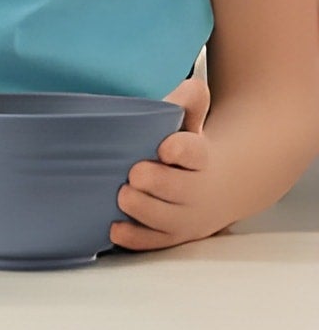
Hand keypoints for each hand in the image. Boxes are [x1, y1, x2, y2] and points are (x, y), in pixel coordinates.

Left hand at [112, 75, 225, 251]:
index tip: (165, 146)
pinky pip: (153, 242)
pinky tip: (114, 228)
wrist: (214, 187)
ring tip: (122, 195)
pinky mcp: (169, 236)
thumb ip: (188, 103)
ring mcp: (183, 217)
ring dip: (143, 208)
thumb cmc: (186, 145)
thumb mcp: (189, 122)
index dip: (181, 151)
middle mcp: (195, 191)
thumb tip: (192, 87)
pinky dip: (134, 237)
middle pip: (178, 190)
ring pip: (164, 219)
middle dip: (156, 181)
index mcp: (200, 157)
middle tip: (134, 173)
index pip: (194, 153)